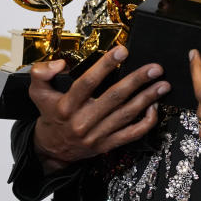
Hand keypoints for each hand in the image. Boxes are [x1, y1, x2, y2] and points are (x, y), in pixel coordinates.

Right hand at [29, 46, 169, 172]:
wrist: (51, 150)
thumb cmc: (50, 115)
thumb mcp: (37, 93)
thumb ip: (42, 74)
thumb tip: (61, 63)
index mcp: (66, 106)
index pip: (88, 82)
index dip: (106, 65)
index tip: (122, 51)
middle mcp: (83, 121)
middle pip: (114, 98)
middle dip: (137, 81)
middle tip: (155, 68)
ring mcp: (97, 135)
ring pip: (127, 115)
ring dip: (148, 98)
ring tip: (163, 84)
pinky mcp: (107, 145)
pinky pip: (132, 134)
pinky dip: (146, 122)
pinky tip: (155, 107)